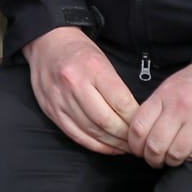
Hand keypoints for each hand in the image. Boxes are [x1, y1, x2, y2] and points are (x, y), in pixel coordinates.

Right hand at [23, 27, 139, 154]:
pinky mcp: (51, 110)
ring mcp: (60, 99)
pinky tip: (107, 147)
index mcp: (92, 68)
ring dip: (112, 144)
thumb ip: (117, 88)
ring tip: (125, 147)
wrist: (47, 43)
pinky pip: (75, 135)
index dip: (135, 120)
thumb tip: (135, 116)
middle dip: (126, 136)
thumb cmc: (79, 52)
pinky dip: (94, 145)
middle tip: (137, 141)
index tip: (144, 126)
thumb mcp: (103, 60)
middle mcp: (74, 84)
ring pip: (92, 131)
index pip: (121, 103)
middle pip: (106, 121)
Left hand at [126, 63, 191, 166]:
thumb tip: (141, 131)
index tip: (137, 150)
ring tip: (170, 160)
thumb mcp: (172, 85)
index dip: (134, 144)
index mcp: (165, 95)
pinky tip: (188, 154)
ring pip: (175, 153)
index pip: (139, 126)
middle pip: (155, 144)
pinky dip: (189, 158)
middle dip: (150, 158)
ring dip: (170, 161)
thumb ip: (157, 106)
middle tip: (153, 160)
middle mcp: (180, 108)